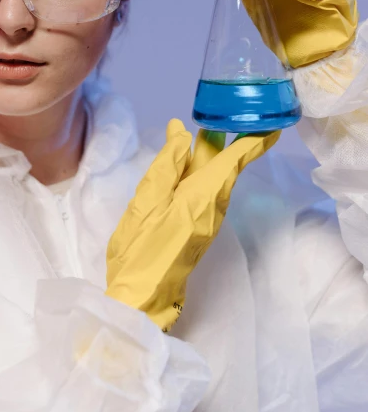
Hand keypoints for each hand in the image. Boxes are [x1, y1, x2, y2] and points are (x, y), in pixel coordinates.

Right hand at [105, 119, 279, 331]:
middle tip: (216, 114)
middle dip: (221, 142)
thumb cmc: (140, 250)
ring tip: (186, 136)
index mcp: (201, 198)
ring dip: (206, 157)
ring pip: (212, 181)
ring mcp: (205, 222)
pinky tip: (180, 168)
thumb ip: (165, 167)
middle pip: (222, 169)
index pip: (232, 162)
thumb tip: (182, 135)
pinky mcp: (197, 230)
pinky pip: (203, 194)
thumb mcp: (146, 202)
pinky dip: (196, 174)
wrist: (141, 298)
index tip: (270, 126)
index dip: (252, 143)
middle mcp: (211, 208)